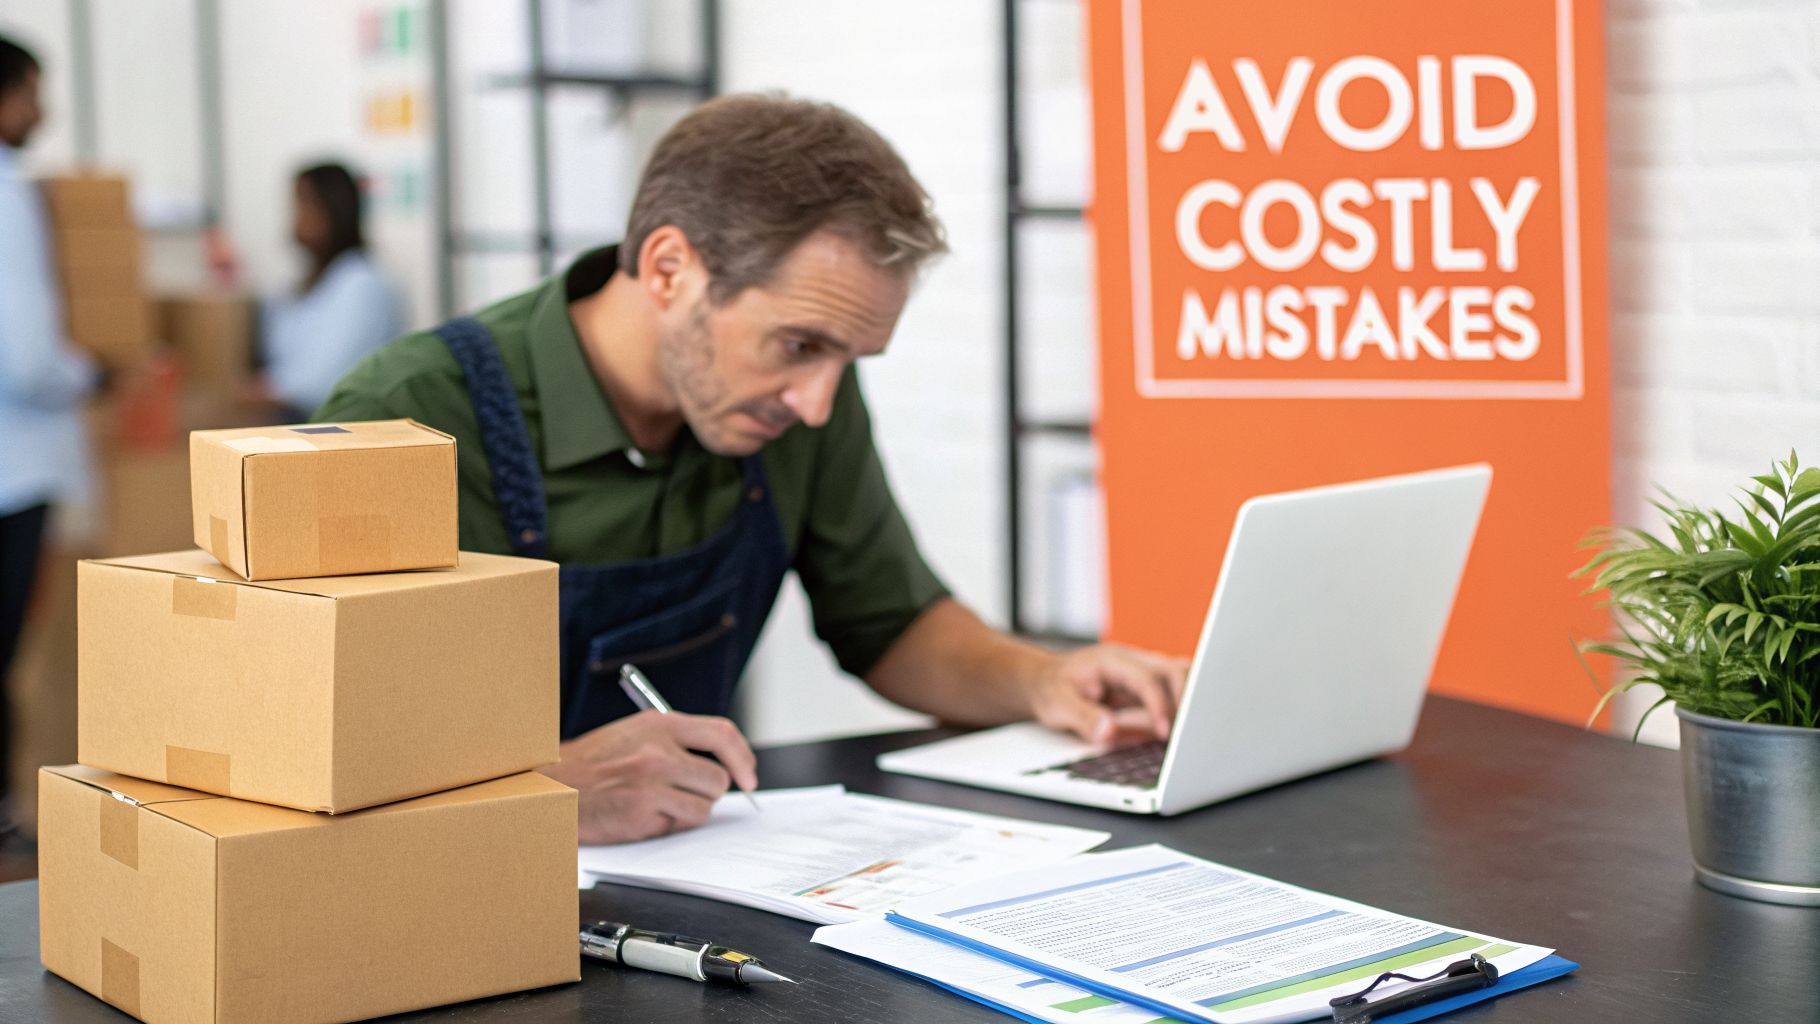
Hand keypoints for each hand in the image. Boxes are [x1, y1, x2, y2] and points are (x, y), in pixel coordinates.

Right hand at [539, 709, 758, 844]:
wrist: (551, 787)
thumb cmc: (591, 764)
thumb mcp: (634, 734)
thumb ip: (675, 742)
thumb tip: (722, 761)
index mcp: (659, 724)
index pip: (722, 734)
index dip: (743, 758)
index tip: (748, 777)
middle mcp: (658, 750)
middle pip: (718, 778)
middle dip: (708, 792)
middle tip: (684, 794)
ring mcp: (651, 783)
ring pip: (703, 807)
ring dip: (688, 812)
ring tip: (657, 804)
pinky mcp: (642, 814)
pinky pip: (678, 826)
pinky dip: (667, 826)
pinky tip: (641, 815)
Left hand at [1028, 645, 1188, 746]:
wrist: (1046, 680)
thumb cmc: (1051, 688)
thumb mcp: (1058, 704)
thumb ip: (1084, 717)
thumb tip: (1109, 731)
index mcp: (1112, 660)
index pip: (1146, 678)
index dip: (1158, 704)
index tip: (1164, 730)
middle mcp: (1133, 663)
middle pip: (1173, 671)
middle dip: (1185, 699)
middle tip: (1186, 733)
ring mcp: (1142, 674)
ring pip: (1179, 680)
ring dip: (1187, 703)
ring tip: (1187, 734)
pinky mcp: (1146, 690)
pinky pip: (1172, 695)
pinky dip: (1181, 710)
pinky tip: (1180, 731)